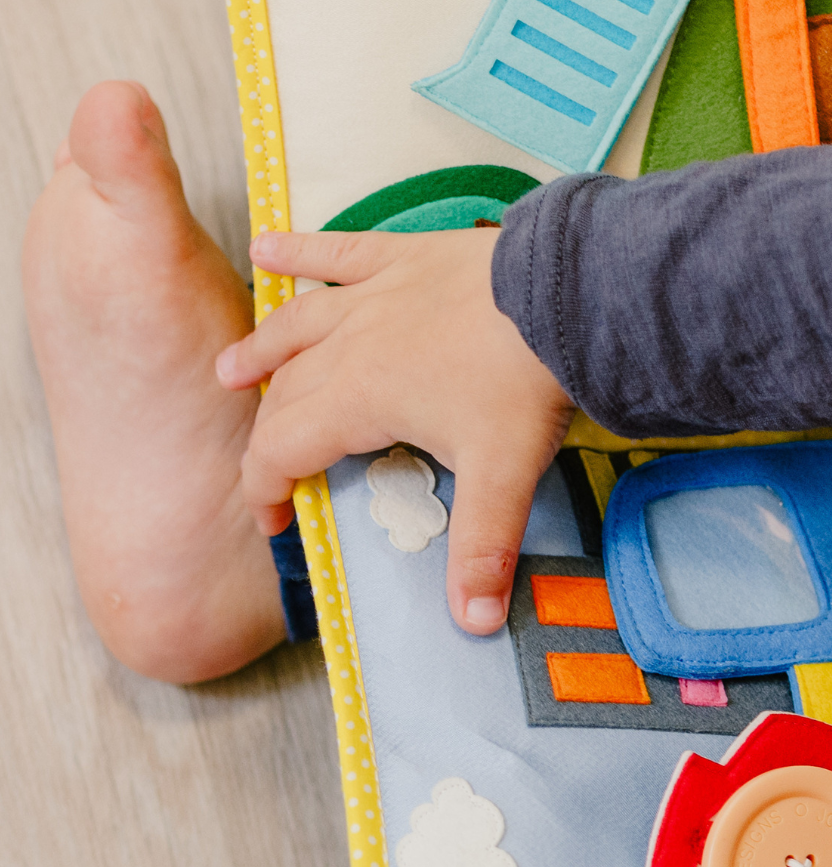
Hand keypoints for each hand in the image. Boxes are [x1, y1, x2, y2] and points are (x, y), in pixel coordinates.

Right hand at [216, 227, 571, 633]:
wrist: (564, 293)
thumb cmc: (526, 383)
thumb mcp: (504, 474)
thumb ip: (481, 549)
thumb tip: (475, 624)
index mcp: (359, 399)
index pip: (282, 450)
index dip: (265, 489)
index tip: (273, 521)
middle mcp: (350, 345)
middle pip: (287, 394)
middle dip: (270, 434)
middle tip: (270, 465)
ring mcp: (376, 295)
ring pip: (297, 325)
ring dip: (263, 350)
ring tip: (233, 369)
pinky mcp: (405, 256)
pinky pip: (337, 252)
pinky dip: (299, 249)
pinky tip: (267, 242)